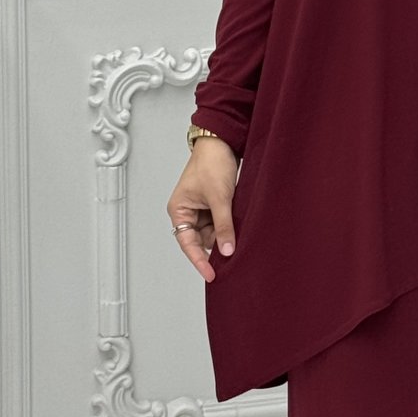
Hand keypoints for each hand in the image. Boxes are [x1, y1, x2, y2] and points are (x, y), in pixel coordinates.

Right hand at [166, 138, 237, 281]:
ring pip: (212, 233)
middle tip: (231, 260)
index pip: (187, 243)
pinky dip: (229, 227)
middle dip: (215, 248)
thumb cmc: (212, 163)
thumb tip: (227, 250)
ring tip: (237, 237)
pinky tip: (238, 229)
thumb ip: (224, 226)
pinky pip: (220, 223)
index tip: (211, 275)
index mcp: (179, 210)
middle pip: (200, 240)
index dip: (199, 261)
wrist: (222, 142)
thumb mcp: (220, 198)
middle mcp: (187, 212)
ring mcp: (201, 209)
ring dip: (224, 236)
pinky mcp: (214, 205)